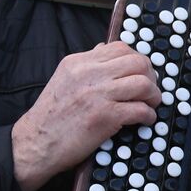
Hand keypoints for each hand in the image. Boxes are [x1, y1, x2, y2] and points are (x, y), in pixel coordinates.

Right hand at [12, 42, 159, 190]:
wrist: (36, 142)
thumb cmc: (53, 115)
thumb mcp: (65, 78)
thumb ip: (87, 63)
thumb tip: (105, 49)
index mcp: (78, 62)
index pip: (121, 48)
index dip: (138, 61)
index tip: (141, 74)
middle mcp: (88, 74)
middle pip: (138, 62)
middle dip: (151, 77)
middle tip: (149, 91)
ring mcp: (97, 94)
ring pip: (144, 84)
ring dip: (154, 96)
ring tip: (149, 105)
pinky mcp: (105, 116)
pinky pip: (141, 110)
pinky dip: (149, 116)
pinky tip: (143, 120)